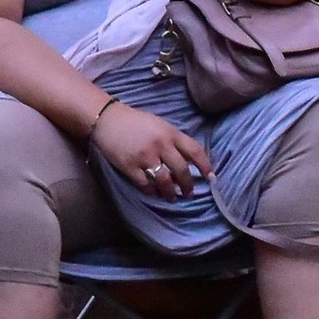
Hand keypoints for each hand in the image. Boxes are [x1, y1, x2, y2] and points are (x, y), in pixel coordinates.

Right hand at [91, 102, 213, 197]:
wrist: (108, 119)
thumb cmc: (136, 122)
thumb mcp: (160, 125)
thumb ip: (174, 141)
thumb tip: (188, 162)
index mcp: (170, 133)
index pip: (194, 151)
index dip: (205, 166)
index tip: (211, 177)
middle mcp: (161, 145)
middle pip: (181, 170)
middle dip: (188, 186)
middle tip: (190, 194)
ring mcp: (145, 157)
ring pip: (165, 181)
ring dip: (171, 193)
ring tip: (173, 198)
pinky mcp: (130, 167)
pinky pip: (145, 185)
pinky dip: (152, 192)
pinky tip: (155, 194)